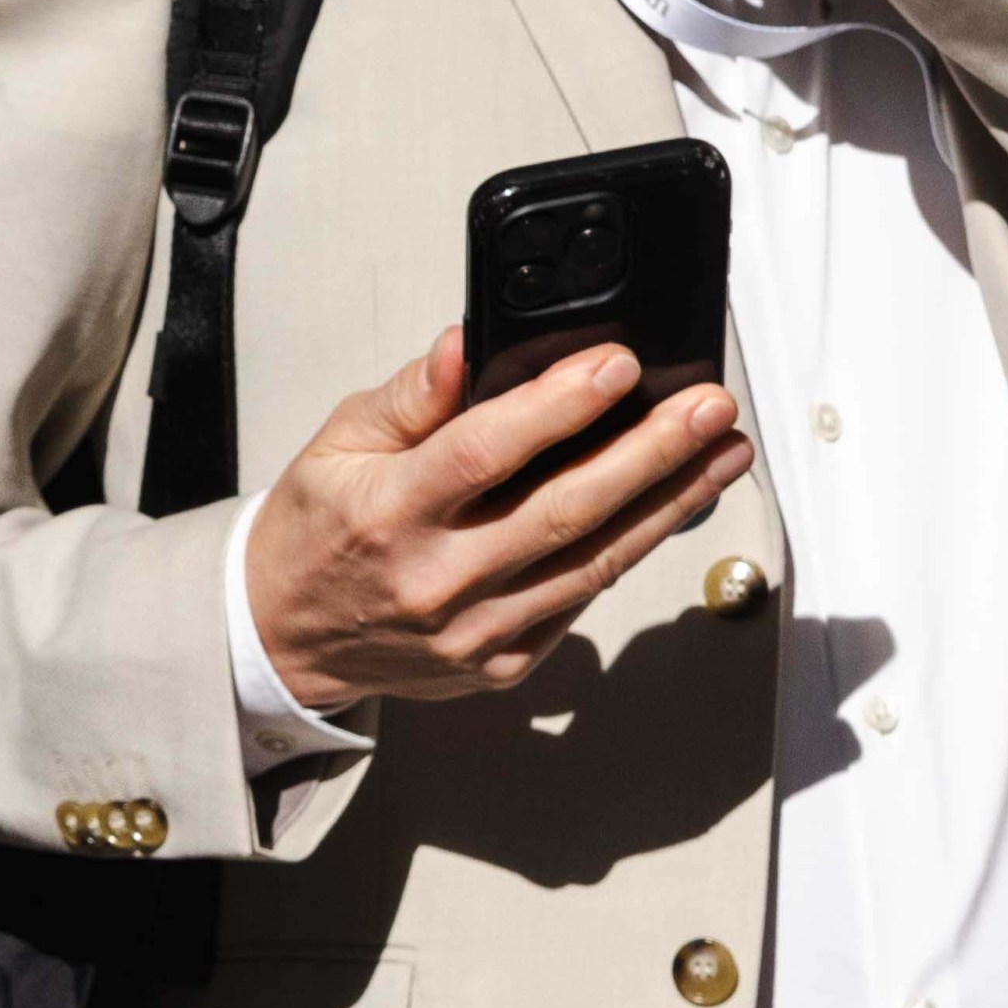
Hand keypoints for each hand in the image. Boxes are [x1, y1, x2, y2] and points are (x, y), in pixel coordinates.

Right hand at [245, 331, 751, 707]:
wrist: (285, 637)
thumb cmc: (318, 530)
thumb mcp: (339, 443)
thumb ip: (412, 395)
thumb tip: (466, 344)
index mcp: (389, 513)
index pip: (486, 452)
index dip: (561, 407)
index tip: (620, 366)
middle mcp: (435, 580)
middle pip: (564, 510)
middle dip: (651, 453)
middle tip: (709, 409)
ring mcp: (473, 632)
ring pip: (592, 562)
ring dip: (670, 503)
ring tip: (723, 452)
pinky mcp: (501, 663)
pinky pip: (580, 600)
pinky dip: (629, 549)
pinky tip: (669, 506)